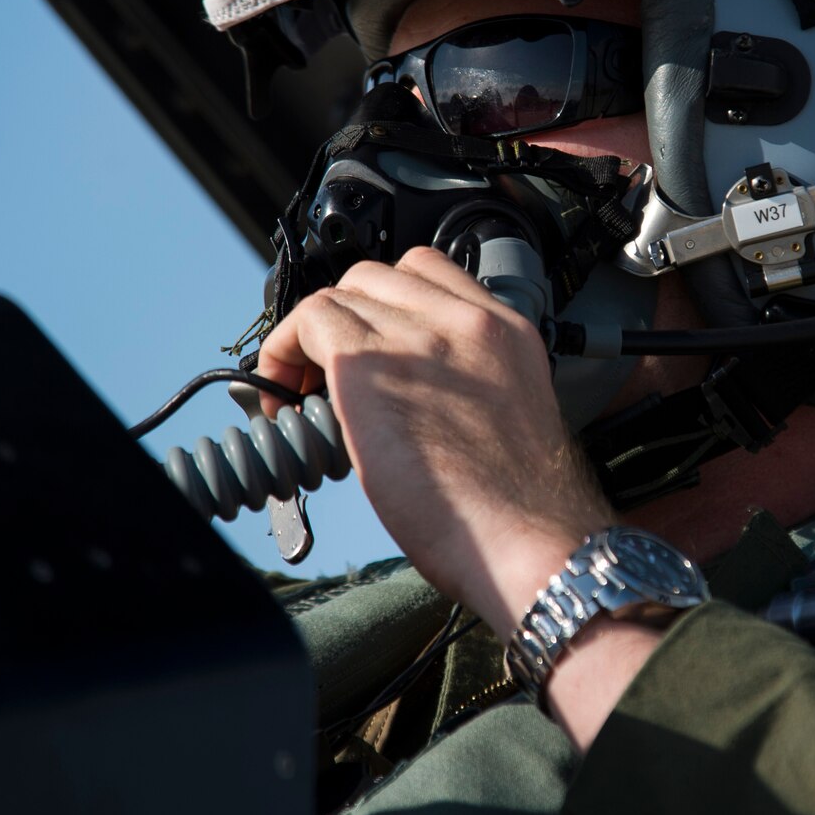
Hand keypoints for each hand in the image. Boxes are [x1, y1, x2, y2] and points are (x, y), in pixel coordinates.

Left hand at [254, 247, 613, 634]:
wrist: (529, 540)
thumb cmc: (521, 508)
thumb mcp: (505, 417)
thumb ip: (461, 384)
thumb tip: (404, 398)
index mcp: (504, 331)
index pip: (429, 274)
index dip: (386, 307)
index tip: (372, 344)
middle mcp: (465, 320)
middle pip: (377, 278)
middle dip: (347, 318)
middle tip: (329, 375)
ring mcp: (418, 335)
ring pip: (339, 296)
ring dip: (312, 337)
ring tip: (307, 393)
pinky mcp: (369, 361)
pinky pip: (308, 323)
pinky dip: (285, 353)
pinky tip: (289, 401)